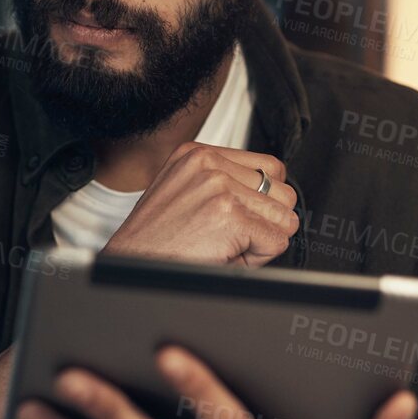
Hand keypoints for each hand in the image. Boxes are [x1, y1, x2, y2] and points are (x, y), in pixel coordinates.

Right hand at [103, 141, 298, 266]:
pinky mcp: (230, 216)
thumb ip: (226, 183)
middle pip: (282, 192)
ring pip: (284, 217)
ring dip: (262, 239)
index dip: (262, 200)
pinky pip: (276, 241)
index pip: (269, 168)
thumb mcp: (186, 193)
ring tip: (226, 243)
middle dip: (265, 220)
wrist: (133, 264)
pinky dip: (259, 257)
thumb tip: (272, 190)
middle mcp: (210, 164)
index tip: (239, 215)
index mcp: (198, 154)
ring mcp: (220, 188)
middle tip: (230, 235)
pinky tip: (227, 254)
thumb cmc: (157, 240)